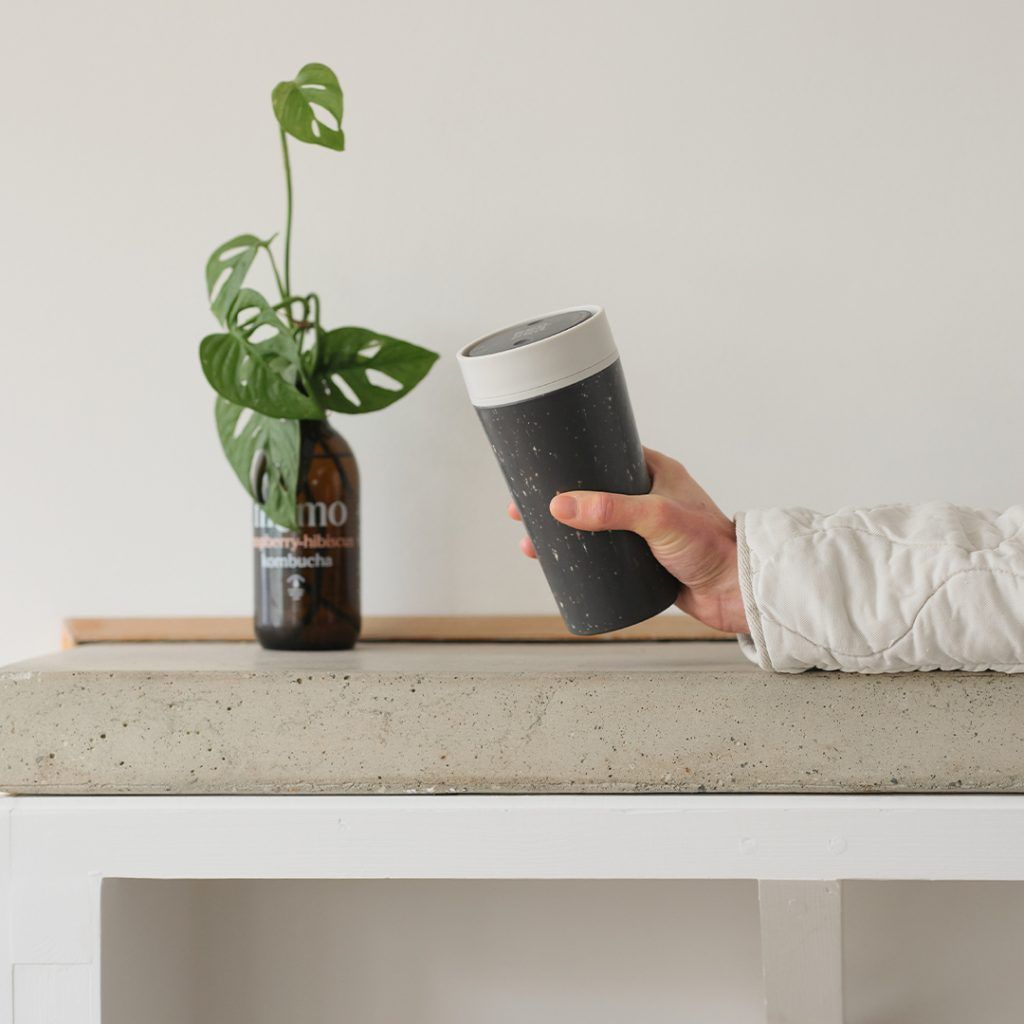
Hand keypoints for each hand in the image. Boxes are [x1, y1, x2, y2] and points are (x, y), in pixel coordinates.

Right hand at [508, 446, 747, 633]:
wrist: (736, 592)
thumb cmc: (712, 545)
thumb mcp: (657, 518)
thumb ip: (610, 510)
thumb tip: (561, 505)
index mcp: (655, 472)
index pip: (605, 454)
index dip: (571, 459)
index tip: (540, 466)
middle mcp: (648, 498)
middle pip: (590, 493)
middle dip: (556, 501)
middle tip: (523, 508)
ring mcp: (644, 531)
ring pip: (593, 527)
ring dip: (563, 533)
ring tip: (533, 542)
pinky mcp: (643, 561)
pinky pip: (603, 555)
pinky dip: (580, 559)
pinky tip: (560, 566)